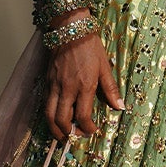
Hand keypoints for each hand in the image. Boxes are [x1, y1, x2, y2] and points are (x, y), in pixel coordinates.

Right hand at [42, 24, 124, 139]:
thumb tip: (120, 107)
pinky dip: (49, 115)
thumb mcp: (105, 66)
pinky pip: (45, 103)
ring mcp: (54, 85)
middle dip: (67, 134)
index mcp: (84, 86)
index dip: (87, 128)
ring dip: (54, 128)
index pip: (83, 116)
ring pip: (49, 114)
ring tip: (61, 135)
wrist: (70, 28)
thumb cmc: (90, 46)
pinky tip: (55, 118)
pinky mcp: (47, 80)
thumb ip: (111, 89)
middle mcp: (67, 88)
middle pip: (61, 120)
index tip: (92, 131)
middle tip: (74, 138)